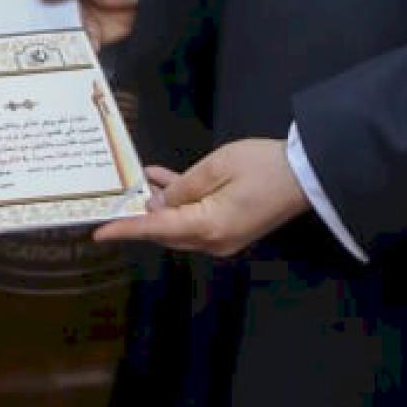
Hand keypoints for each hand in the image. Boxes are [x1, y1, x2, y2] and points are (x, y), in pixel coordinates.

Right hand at [40, 0, 139, 51]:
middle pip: (44, 6)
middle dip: (37, 15)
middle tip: (27, 22)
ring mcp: (77, 15)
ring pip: (57, 27)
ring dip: (53, 34)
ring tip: (46, 39)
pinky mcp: (89, 33)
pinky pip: (77, 43)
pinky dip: (74, 49)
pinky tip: (70, 51)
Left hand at [94, 138, 307, 258]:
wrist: (308, 175)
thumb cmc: (264, 166)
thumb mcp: (216, 167)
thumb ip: (183, 187)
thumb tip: (160, 203)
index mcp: (208, 227)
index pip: (156, 229)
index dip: (126, 229)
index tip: (99, 233)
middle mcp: (213, 241)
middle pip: (166, 231)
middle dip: (141, 215)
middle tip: (117, 197)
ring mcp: (224, 238)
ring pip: (179, 225)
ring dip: (160, 206)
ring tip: (139, 182)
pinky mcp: (232, 228)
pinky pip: (197, 219)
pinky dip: (180, 202)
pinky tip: (163, 180)